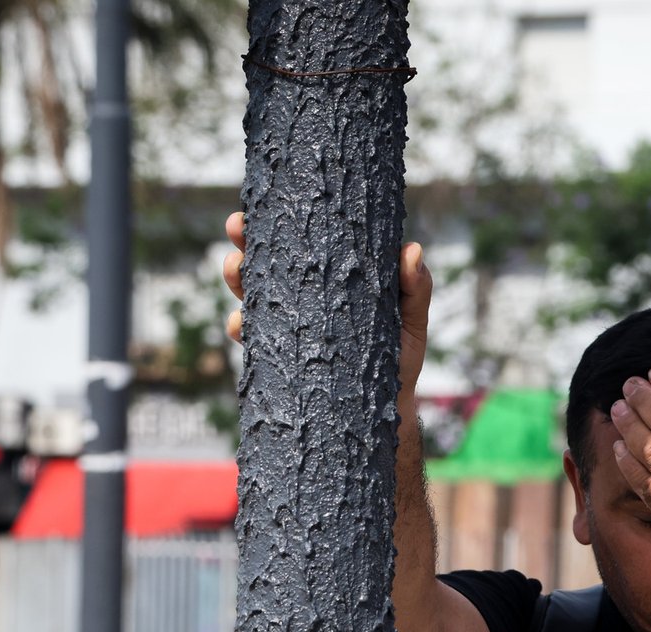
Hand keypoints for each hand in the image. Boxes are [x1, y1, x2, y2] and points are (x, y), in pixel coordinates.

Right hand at [221, 211, 431, 394]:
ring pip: (251, 296)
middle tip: (236, 226)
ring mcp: (287, 327)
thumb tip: (412, 249)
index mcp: (330, 281)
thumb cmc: (399, 360)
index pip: (301, 245)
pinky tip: (240, 324)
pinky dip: (241, 328)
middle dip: (245, 242)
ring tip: (236, 269)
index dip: (280, 221)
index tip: (266, 201)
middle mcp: (302, 300)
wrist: (385, 410)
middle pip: (265, 264)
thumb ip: (414, 290)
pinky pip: (252, 339)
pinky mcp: (279, 358)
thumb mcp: (411, 322)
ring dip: (237, 278)